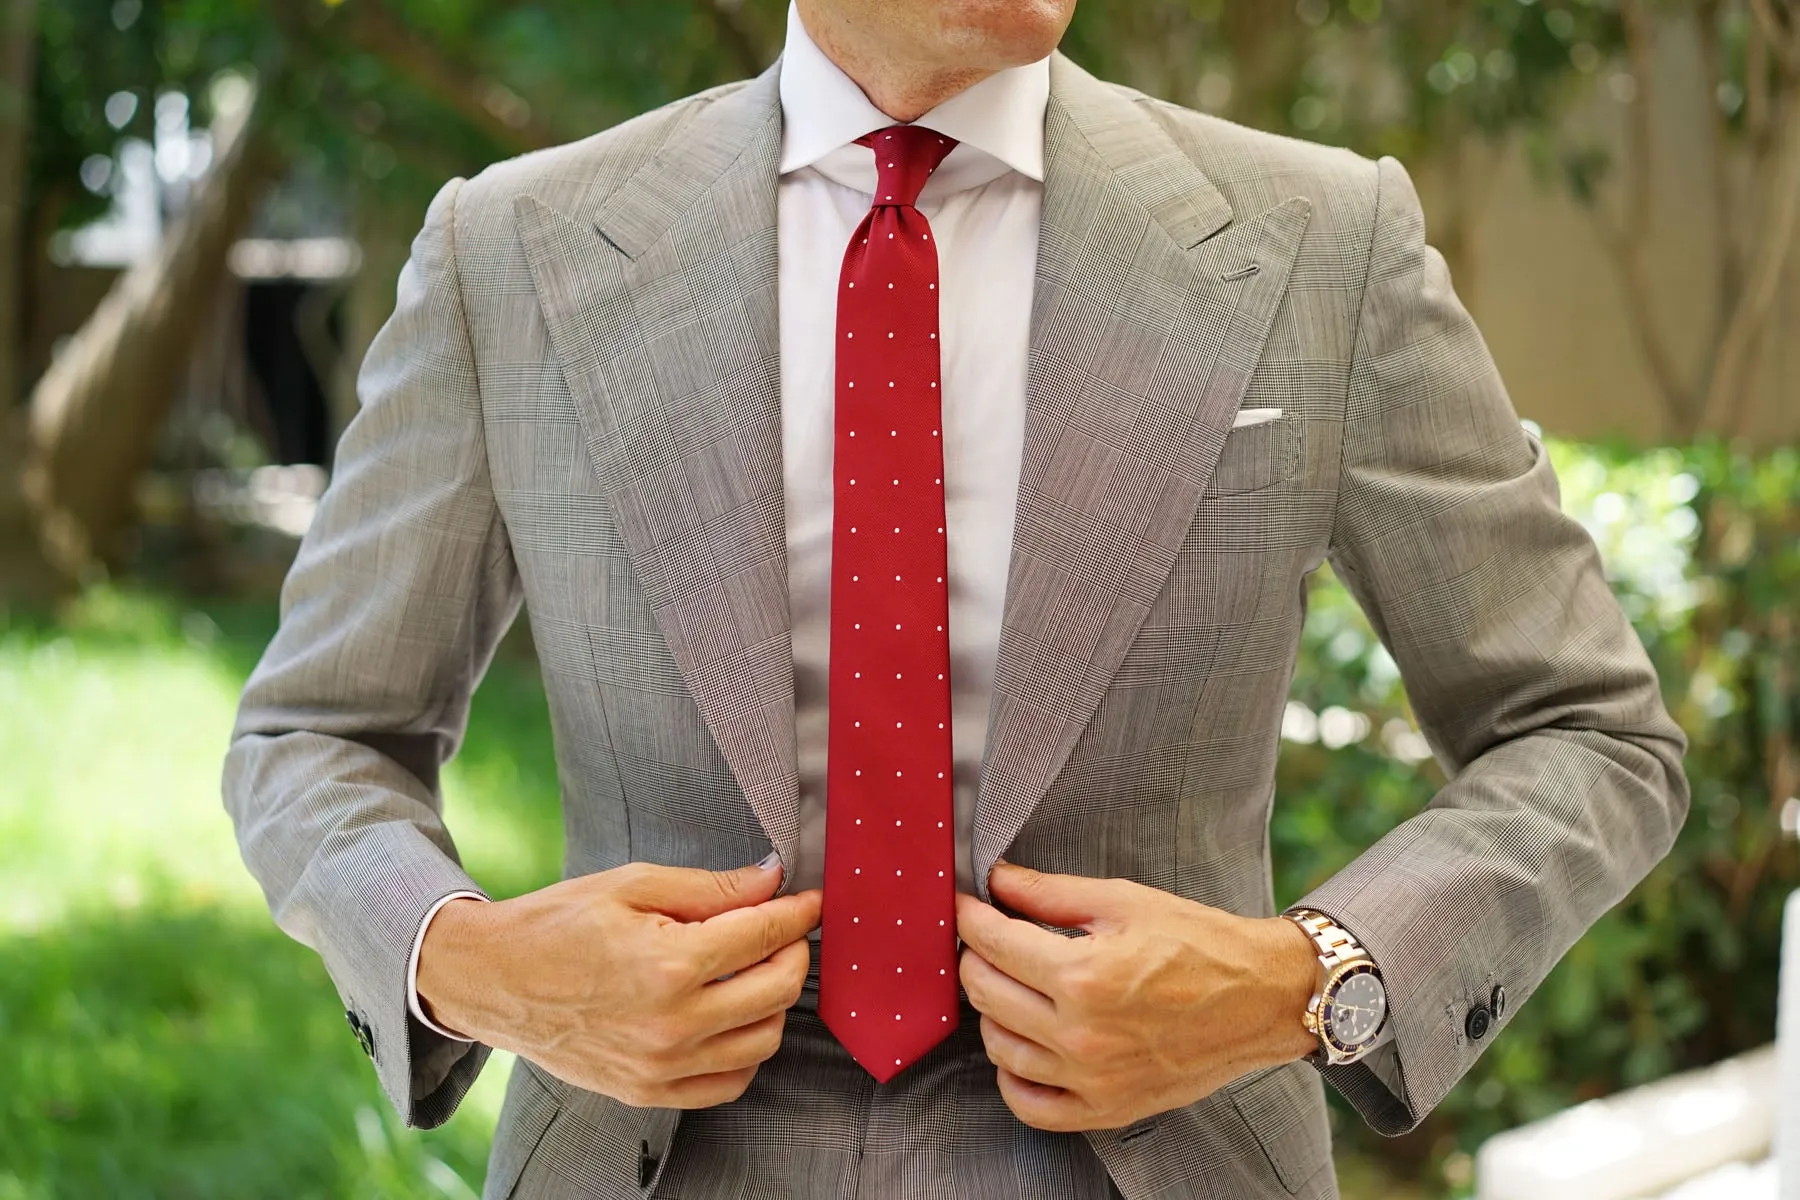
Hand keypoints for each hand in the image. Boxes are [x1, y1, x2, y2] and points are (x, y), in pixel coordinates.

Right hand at [417, 859, 821, 1108]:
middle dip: (793, 952)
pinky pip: (729, 1083)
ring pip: (764, 1040)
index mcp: (669, 964)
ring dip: (774, 1002)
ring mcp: (662, 1066)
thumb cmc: (556, 926)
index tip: (808, 901)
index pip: (764, 936)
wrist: (493, 980)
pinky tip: (734, 1018)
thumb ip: (710, 887)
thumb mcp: (632, 885)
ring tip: (755, 970)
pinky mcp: (648, 1091)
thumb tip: (770, 881)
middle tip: (784, 931)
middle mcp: (673, 1023)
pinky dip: (747, 1052)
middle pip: (778, 990)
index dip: (797, 913)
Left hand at [955, 862, 1317, 1132]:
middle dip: (976, 957)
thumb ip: (1051, 893)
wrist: (1260, 998)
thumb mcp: (1124, 901)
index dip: (971, 917)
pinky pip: (1031, 1105)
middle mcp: (1081, 1034)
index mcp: (1084, 975)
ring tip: (1011, 985)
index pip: (993, 943)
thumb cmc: (1199, 943)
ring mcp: (1092, 1078)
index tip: (968, 905)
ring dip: (991, 1011)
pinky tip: (1021, 1046)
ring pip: (999, 1047)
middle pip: (985, 993)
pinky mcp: (1107, 1108)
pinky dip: (1012, 1077)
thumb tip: (997, 881)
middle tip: (988, 939)